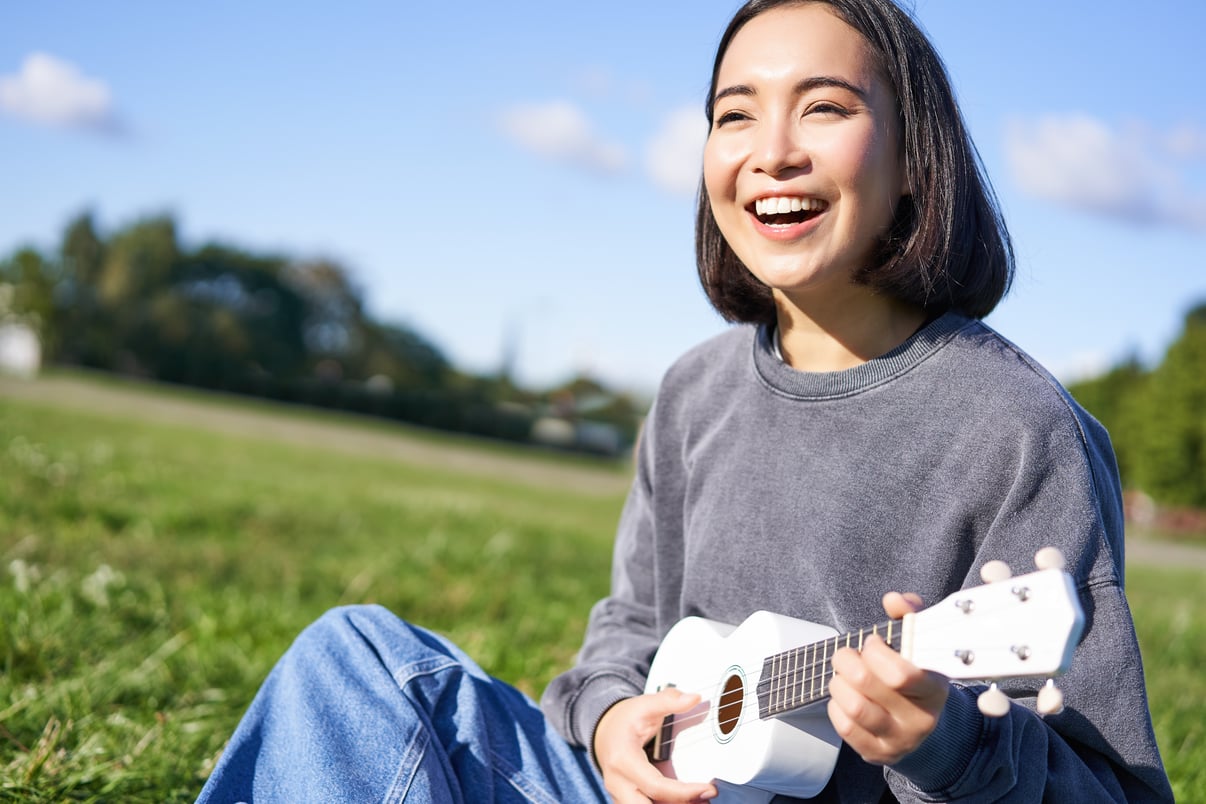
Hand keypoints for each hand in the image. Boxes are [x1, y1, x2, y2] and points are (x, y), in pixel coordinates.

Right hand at [593, 688, 718, 802]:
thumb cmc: (624, 719)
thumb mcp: (644, 705)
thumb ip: (668, 701)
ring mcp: (620, 794)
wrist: (604, 730)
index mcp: (623, 761)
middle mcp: (618, 783)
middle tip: (704, 799)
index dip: (684, 792)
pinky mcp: (626, 799)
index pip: (655, 786)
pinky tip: (687, 800)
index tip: (708, 789)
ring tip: (700, 800)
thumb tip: (694, 698)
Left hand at [827, 592, 949, 765]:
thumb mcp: (920, 643)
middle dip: (847, 660)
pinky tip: (844, 696)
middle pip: (868, 685)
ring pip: (854, 708)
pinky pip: (846, 728)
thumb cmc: (917, 675)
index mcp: (935, 689)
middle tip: (847, 654)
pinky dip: (836, 706)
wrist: (923, 724)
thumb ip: (910, 614)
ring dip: (839, 683)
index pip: (902, 674)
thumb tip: (894, 599)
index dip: (876, 652)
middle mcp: (921, 719)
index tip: (872, 642)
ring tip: (842, 674)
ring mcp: (899, 740)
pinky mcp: (878, 753)